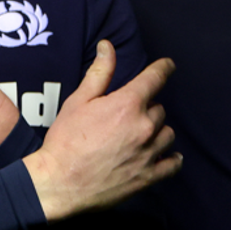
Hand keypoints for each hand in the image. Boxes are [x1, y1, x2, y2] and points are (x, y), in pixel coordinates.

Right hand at [23, 43, 180, 219]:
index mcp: (128, 105)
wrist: (58, 183)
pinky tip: (164, 156)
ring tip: (139, 136)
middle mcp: (144, 127)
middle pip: (159, 109)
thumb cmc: (65, 141)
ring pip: (167, 134)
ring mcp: (148, 153)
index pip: (156, 78)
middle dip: (146, 109)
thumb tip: (108, 47)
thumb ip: (99, 72)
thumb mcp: (79, 101)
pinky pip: (172, 164)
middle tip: (127, 117)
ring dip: (157, 132)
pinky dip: (171, 159)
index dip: (164, 68)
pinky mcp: (147, 177)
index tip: (168, 65)